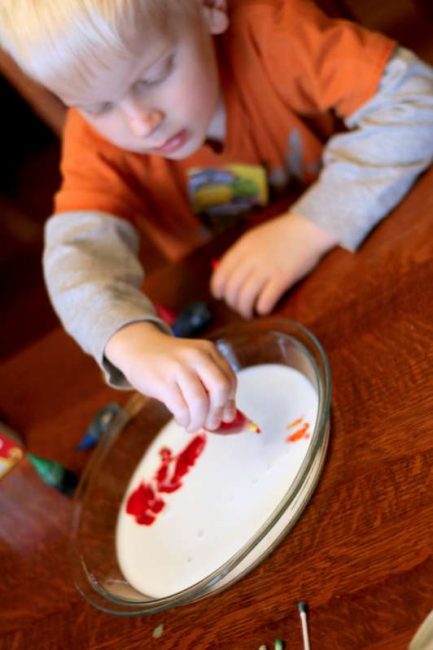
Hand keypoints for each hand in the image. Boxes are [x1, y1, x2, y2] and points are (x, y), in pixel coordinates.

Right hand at [105, 322, 236, 432]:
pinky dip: (184, 420)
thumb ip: (210, 384)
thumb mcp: (194, 363)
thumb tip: (228, 417)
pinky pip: (181, 408)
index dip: (230, 403)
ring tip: (193, 425)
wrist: (138, 348)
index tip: (226, 416)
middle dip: (218, 412)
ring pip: (200, 402)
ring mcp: (178, 367)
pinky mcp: (162, 381)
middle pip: (220, 389)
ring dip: (199, 421)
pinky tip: (181, 420)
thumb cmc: (169, 363)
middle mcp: (196, 356)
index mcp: (209, 351)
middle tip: (212, 424)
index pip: (230, 380)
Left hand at [210, 213, 337, 317]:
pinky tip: (264, 309)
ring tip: (250, 313)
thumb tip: (228, 277)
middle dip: (233, 304)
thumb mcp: (255, 238)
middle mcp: (252, 258)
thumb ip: (241, 255)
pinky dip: (262, 309)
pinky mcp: (283, 277)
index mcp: (242, 248)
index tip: (221, 297)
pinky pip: (265, 300)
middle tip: (239, 307)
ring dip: (245, 310)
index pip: (220, 275)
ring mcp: (267, 268)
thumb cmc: (282, 234)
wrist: (309, 227)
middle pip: (232, 289)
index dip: (217, 290)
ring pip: (246, 298)